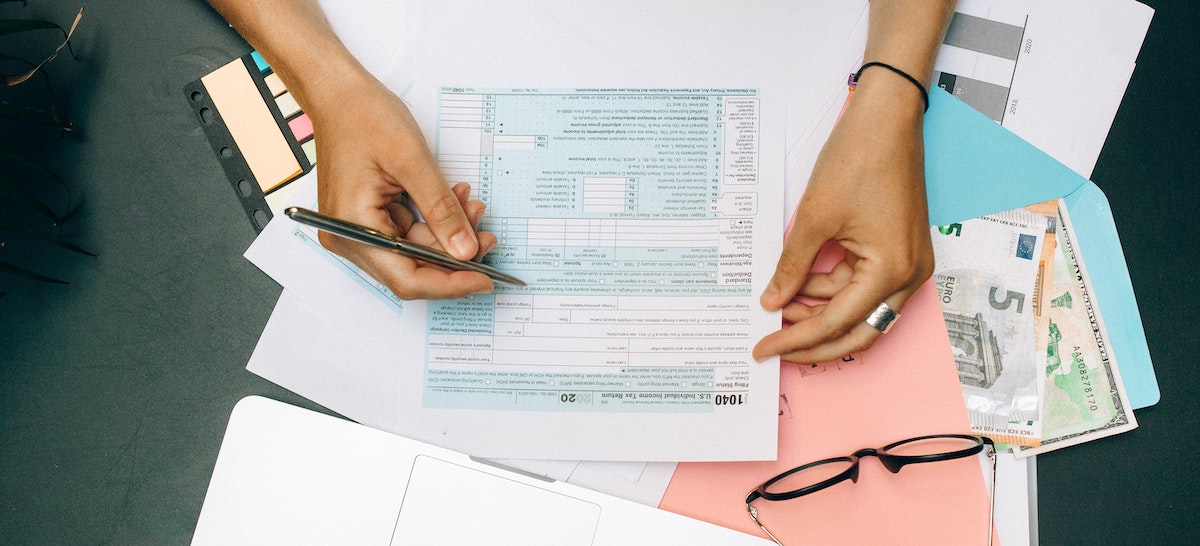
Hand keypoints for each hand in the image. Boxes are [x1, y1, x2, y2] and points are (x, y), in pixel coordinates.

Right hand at [308, 71, 497, 299]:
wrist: (339, 92)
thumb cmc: (363, 116)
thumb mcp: (413, 161)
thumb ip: (441, 210)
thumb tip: (465, 251)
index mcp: (351, 228)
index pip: (406, 278)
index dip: (449, 284)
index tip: (485, 279)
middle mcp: (348, 237)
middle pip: (411, 269)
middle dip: (454, 256)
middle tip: (487, 237)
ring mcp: (357, 229)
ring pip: (414, 251)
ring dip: (447, 234)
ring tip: (473, 207)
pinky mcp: (368, 218)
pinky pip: (408, 231)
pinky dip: (433, 220)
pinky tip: (454, 200)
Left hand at [753, 82, 934, 362]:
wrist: (886, 118)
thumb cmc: (858, 159)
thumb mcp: (814, 219)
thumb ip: (792, 267)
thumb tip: (773, 302)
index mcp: (891, 271)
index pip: (836, 322)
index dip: (796, 340)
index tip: (763, 349)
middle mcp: (909, 275)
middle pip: (858, 331)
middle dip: (814, 341)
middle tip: (774, 346)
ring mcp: (909, 263)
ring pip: (861, 309)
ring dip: (822, 311)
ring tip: (779, 305)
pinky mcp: (900, 249)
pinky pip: (865, 284)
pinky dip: (833, 288)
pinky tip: (801, 284)